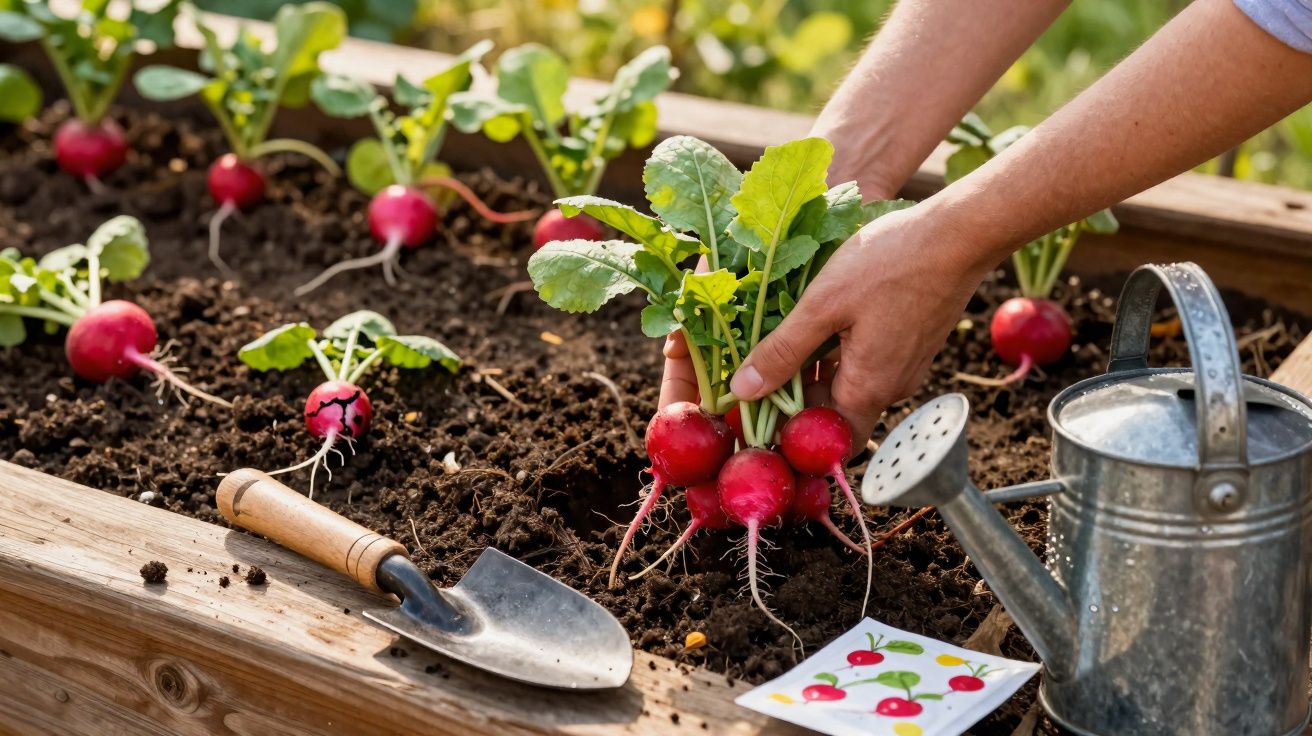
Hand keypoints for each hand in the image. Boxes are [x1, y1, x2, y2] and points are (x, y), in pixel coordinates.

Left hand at [728, 205, 988, 445]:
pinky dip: (838, 355)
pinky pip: (868, 364)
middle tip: (760, 376)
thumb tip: (743, 391)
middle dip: (800, 401)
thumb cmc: (890, 263)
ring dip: (816, 373)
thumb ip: (783, 351)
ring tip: (781, 344)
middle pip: (838, 414)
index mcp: (868, 388)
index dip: (797, 439)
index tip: (762, 419)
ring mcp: (905, 366)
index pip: (831, 442)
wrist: (957, 234)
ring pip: (851, 386)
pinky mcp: (911, 344)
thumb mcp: (823, 304)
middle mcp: (891, 387)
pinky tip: (816, 325)